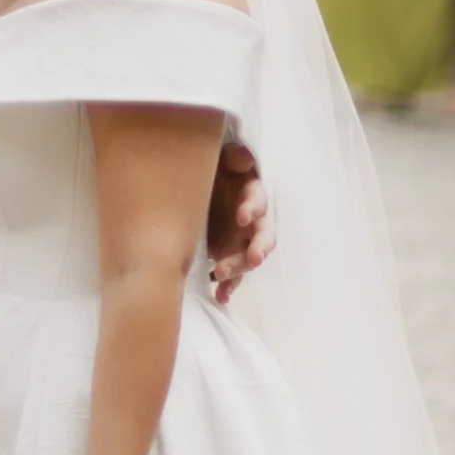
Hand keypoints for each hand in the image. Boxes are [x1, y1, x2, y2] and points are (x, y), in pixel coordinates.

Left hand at [207, 139, 273, 298]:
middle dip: (259, 247)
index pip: (257, 200)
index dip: (252, 208)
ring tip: (221, 274)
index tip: (242, 216)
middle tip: (253, 258)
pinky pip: (233, 275)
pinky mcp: (228, 256)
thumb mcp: (218, 159)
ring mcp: (241, 241)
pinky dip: (229, 286)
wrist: (190, 189)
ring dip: (239, 268)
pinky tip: (220, 296)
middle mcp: (251, 221)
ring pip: (249, 258)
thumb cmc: (210, 171)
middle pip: (263, 235)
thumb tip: (244, 160)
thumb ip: (232, 158)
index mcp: (250, 194)